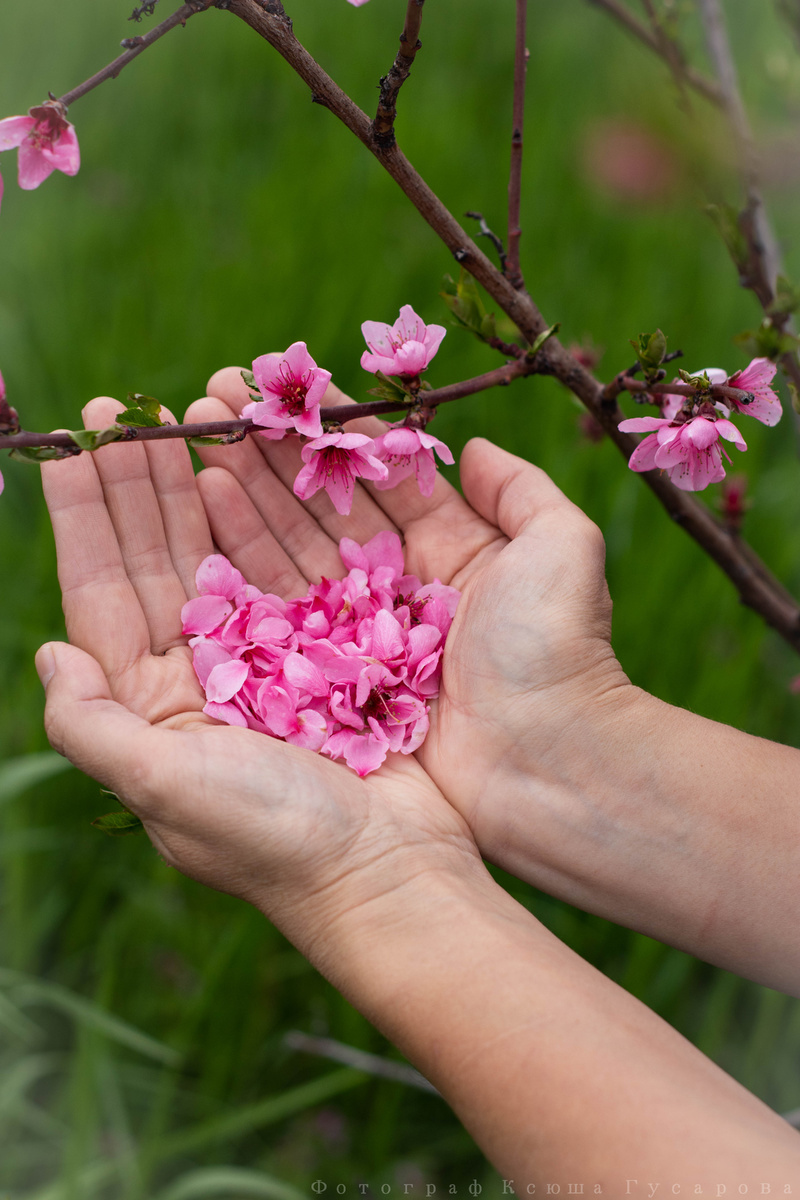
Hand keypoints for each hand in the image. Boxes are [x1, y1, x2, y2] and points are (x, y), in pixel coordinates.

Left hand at [36, 394, 486, 970]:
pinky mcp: (321, 652)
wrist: (389, 875)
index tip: (75, 448)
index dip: (85, 519)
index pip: (102, 593)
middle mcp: (198, 676)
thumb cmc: (275, 841)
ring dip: (197, 487)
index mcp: (149, 706)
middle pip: (155, 561)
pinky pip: (283, 568)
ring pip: (217, 554)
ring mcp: (262, 660)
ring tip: (187, 419)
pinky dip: (267, 519)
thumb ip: (92, 727)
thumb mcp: (165, 790)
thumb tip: (49, 656)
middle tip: (126, 410)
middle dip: (137, 485)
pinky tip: (250, 475)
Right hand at [187, 370, 799, 995]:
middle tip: (214, 401)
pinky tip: (206, 506)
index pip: (379, 474)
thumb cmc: (556, 652)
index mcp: (453, 548)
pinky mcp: (329, 673)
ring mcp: (360, 629)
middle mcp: (398, 584)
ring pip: (292, 545)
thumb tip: (472, 444)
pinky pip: (278, 604)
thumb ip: (521, 489)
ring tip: (199, 437)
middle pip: (324, 503)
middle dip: (271, 451)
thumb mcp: (560, 549)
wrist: (545, 765)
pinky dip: (242, 556)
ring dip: (246, 490)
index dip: (330, 431)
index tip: (280, 389)